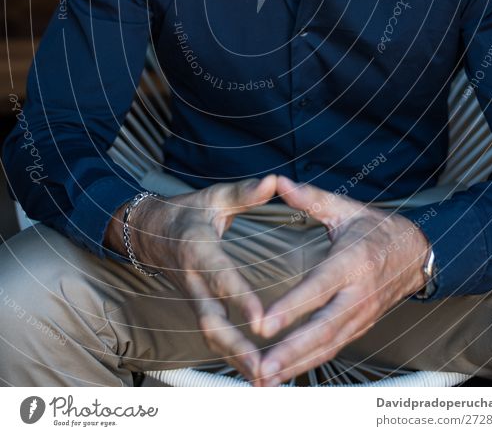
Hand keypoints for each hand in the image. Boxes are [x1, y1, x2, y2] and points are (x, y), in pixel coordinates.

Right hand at [105, 175, 276, 381]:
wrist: (146, 230)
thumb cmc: (186, 212)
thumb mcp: (214, 197)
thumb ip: (245, 193)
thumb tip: (275, 181)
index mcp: (198, 248)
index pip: (221, 276)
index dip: (240, 298)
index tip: (262, 320)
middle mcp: (192, 279)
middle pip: (211, 321)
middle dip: (237, 348)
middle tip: (263, 367)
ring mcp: (192, 297)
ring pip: (211, 336)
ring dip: (236, 360)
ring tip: (264, 380)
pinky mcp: (197, 307)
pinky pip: (214, 336)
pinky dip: (233, 357)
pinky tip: (256, 373)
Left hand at [255, 175, 428, 385]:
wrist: (416, 253)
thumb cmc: (375, 228)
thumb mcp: (346, 208)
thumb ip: (311, 198)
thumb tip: (279, 182)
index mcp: (353, 261)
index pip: (319, 287)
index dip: (292, 306)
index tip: (264, 323)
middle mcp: (358, 295)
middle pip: (323, 328)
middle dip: (291, 351)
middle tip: (261, 367)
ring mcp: (361, 316)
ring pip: (327, 346)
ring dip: (295, 366)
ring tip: (263, 380)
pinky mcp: (360, 328)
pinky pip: (332, 350)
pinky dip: (307, 365)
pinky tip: (282, 376)